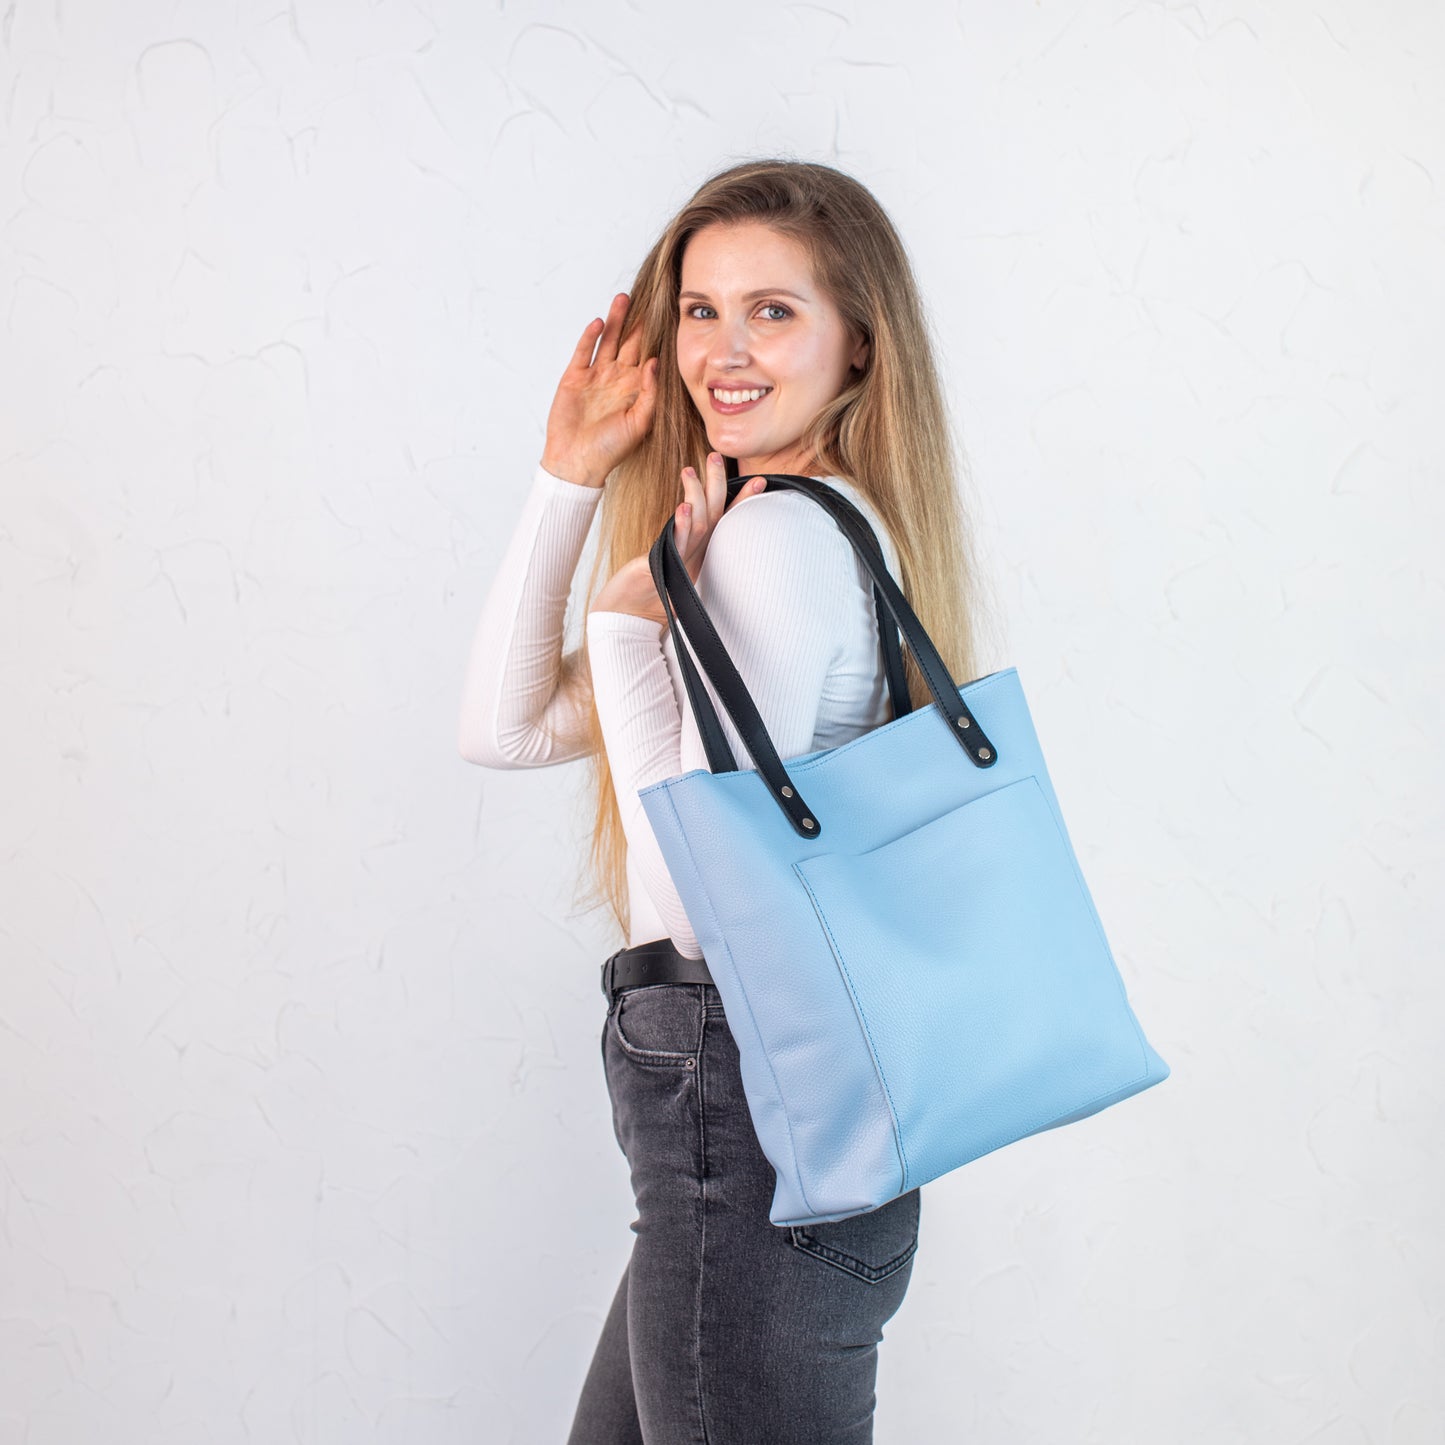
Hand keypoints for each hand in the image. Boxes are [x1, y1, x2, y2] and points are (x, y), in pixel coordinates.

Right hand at [541, 293, 659, 488]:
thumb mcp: (640, 423)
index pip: (648, 356)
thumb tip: (656, 362)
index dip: (657, 338)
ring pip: (608, 340)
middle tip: (648, 297)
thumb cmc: (612, 449)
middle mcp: (617, 378)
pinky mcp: (574, 377)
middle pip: (629, 342)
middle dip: (638, 321)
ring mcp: (595, 375)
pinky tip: (600, 323)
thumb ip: (650, 392)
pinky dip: (591, 337)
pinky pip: (584, 351)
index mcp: (635, 388)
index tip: (669, 316)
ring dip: (616, 320)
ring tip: (624, 298)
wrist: (577, 462)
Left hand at [590, 453, 766, 626]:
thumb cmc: (649, 591)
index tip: (759, 480)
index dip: (741, 500)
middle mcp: (695, 555)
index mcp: (700, 552)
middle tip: (717, 457)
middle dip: (717, 485)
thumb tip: (691, 514)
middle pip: (714, 515)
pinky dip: (682, 526)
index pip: (724, 520)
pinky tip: (684, 507)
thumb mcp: (672, 562)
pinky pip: (676, 545)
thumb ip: (684, 541)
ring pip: (697, 525)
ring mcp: (680, 561)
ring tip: (692, 471)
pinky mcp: (661, 567)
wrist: (628, 617)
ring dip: (696, 496)